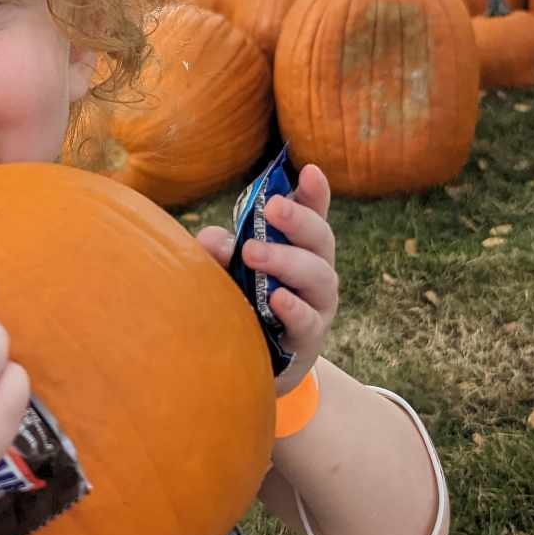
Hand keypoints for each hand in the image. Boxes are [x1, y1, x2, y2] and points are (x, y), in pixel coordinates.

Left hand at [197, 163, 339, 392]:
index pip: (314, 213)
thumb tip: (213, 240)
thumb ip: (220, 251)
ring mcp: (317, 305)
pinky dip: (293, 309)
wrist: (254, 364)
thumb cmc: (243, 302)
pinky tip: (276, 299)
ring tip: (253, 253)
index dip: (315, 192)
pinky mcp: (308, 339)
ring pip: (318, 276)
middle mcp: (316, 271)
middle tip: (271, 208)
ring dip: (287, 261)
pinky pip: (308, 322)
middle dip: (298, 219)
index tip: (308, 170)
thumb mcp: (228, 271)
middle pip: (321, 238)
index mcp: (299, 246)